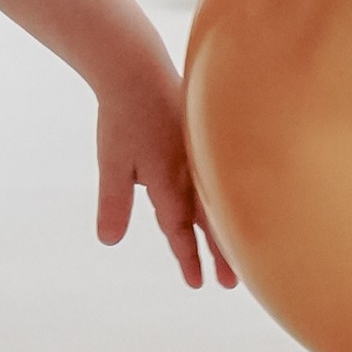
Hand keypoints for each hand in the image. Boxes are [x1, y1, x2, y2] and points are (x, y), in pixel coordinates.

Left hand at [95, 61, 236, 289]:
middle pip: (209, 221)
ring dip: (228, 226)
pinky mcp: (202, 136)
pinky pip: (219, 172)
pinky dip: (227, 193)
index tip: (199, 284)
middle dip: (221, 253)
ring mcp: (199, 154)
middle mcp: (189, 172)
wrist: (137, 66)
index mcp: (167, 183)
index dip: (188, 258)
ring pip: (218, 199)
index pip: (180, 230)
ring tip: (243, 246)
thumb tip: (109, 242)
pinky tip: (233, 195)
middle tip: (233, 284)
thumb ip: (114, 202)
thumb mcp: (112, 162)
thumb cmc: (122, 116)